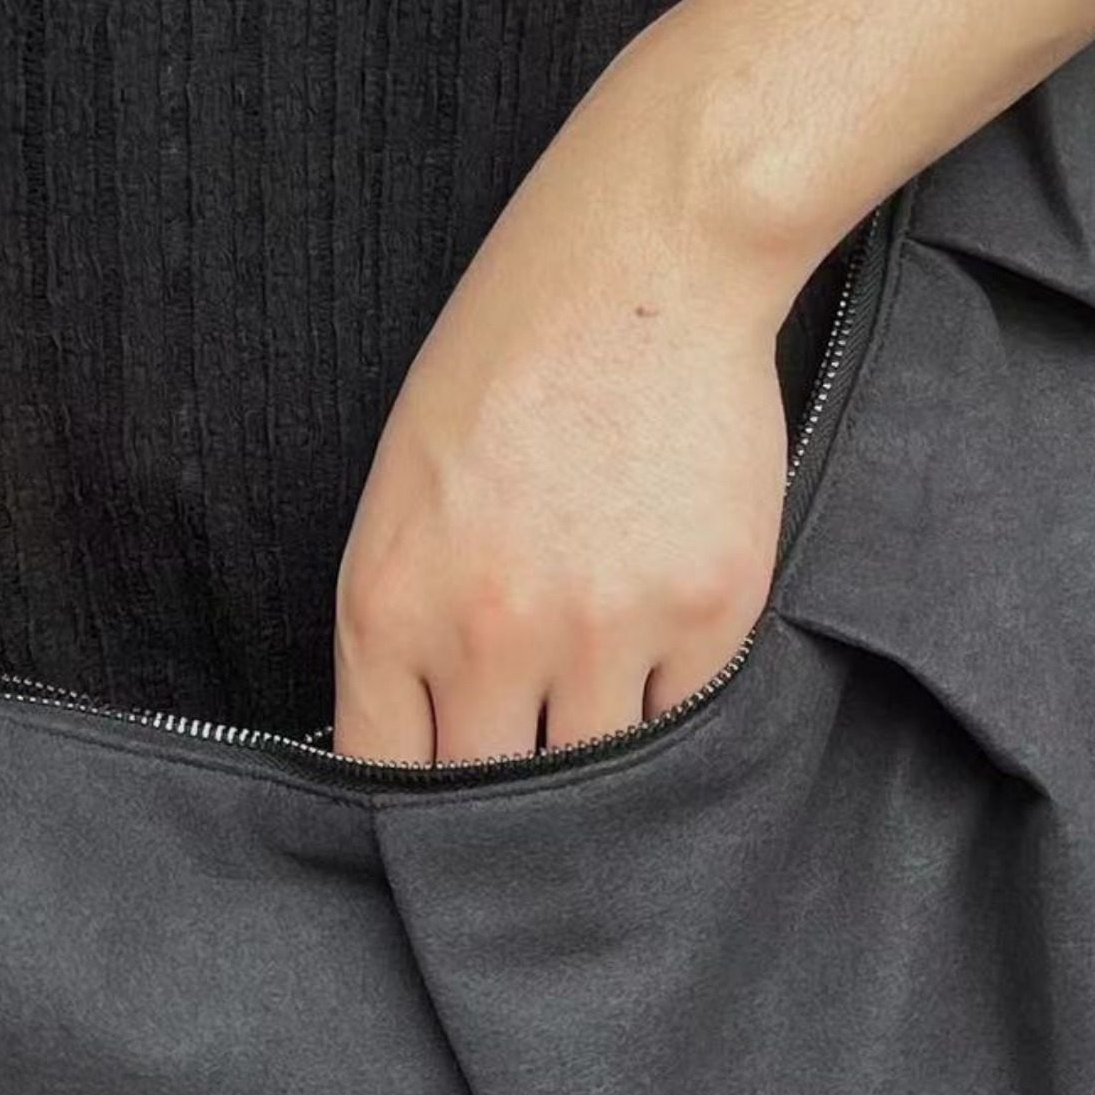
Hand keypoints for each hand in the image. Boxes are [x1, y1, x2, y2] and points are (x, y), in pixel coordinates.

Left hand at [334, 66, 798, 764]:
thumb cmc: (509, 364)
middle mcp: (487, 633)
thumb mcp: (404, 497)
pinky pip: (689, 721)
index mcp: (389, 605)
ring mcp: (604, 629)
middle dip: (509, 813)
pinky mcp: (709, 613)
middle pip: (491, 800)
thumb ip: (404, 631)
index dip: (416, 818)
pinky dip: (678, 707)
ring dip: (603, 767)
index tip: (444, 825)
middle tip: (536, 802)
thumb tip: (426, 749)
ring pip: (599, 779)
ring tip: (609, 712)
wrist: (642, 269)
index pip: (385, 779)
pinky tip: (668, 644)